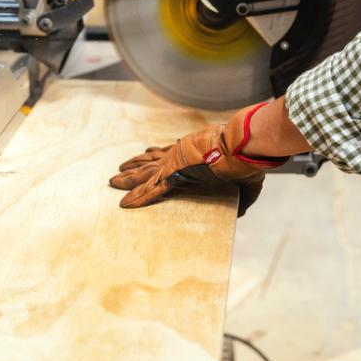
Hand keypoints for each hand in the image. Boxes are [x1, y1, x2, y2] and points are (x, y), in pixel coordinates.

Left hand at [109, 101, 289, 216]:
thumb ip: (240, 198)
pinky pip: (150, 189)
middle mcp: (180, 155)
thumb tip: (240, 212)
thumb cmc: (247, 160)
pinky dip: (138, 197)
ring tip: (113, 182)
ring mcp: (174, 163)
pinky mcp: (173, 174)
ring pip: (145, 174)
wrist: (241, 148)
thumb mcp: (246, 183)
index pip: (170, 153)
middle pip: (152, 161)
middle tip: (121, 170)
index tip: (147, 152)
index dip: (156, 154)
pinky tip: (124, 204)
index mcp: (195, 153)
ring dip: (128, 180)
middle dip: (136, 167)